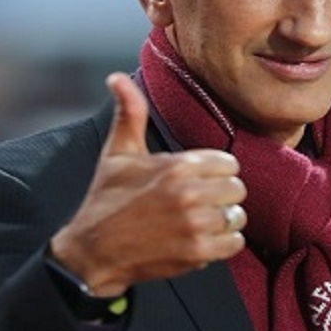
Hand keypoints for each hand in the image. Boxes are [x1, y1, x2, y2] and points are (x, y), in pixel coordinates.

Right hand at [49, 73, 247, 296]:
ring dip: (222, 221)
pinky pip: (234, 243)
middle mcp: (189, 193)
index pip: (228, 163)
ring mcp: (194, 225)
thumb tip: (117, 77)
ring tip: (199, 221)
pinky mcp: (196, 253)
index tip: (197, 180)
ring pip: (237, 217)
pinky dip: (222, 243)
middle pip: (237, 189)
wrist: (93, 251)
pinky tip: (200, 239)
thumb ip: (129, 112)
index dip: (214, 172)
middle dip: (220, 196)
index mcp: (176, 165)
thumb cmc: (106, 200)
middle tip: (198, 202)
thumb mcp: (117, 153)